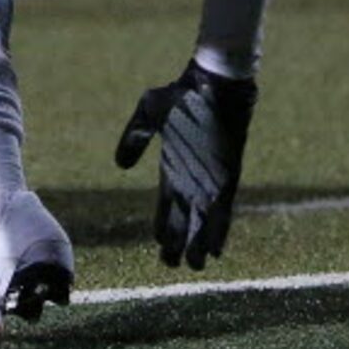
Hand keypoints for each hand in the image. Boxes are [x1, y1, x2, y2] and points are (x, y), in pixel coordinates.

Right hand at [113, 60, 257, 268]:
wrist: (215, 81)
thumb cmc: (182, 92)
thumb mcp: (149, 111)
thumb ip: (135, 137)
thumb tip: (120, 166)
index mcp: (174, 164)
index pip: (167, 203)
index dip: (162, 225)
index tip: (159, 244)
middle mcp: (193, 176)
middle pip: (185, 218)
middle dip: (179, 242)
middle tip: (172, 266)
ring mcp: (211, 177)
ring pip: (204, 220)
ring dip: (199, 243)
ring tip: (195, 267)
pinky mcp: (228, 176)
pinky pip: (223, 210)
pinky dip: (219, 230)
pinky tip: (217, 250)